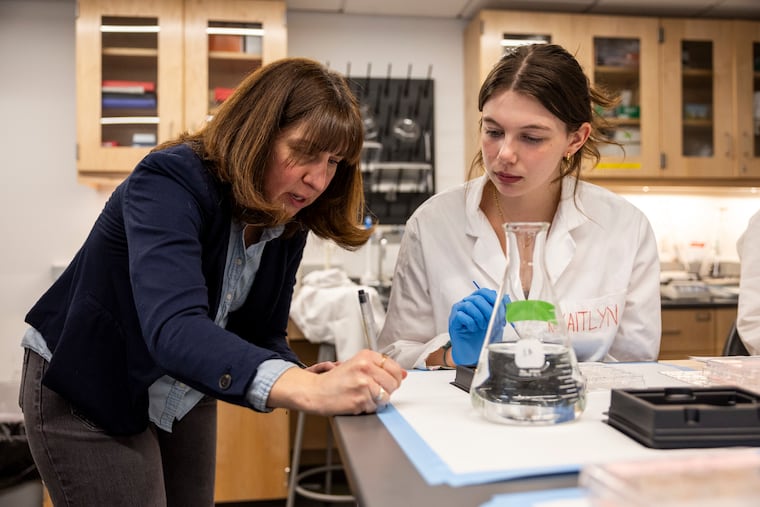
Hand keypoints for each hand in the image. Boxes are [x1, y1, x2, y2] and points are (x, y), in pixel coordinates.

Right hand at [269, 350, 406, 414]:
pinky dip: (369, 407)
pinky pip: (375, 407)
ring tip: (364, 395)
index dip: (394, 377)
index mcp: (366, 356)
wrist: (316, 392)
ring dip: (377, 400)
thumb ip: (381, 368)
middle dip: (386, 390)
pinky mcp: (360, 399)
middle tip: (372, 389)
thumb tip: (403, 374)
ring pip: (386, 397)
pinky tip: (358, 401)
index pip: (394, 367)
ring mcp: (363, 384)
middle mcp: (365, 367)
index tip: (388, 380)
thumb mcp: (358, 365)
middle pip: (393, 383)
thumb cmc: (335, 380)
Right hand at [448, 288, 496, 364]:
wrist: (473, 355)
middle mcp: (467, 304)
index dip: (494, 298)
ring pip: (469, 305)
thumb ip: (501, 311)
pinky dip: (470, 322)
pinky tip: (473, 329)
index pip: (484, 292)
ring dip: (479, 317)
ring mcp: (458, 312)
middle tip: (494, 320)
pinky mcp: (453, 321)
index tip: (502, 306)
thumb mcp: (497, 323)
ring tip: (482, 327)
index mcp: (477, 303)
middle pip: (477, 297)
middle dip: (489, 309)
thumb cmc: (483, 338)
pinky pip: (461, 315)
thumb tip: (507, 298)